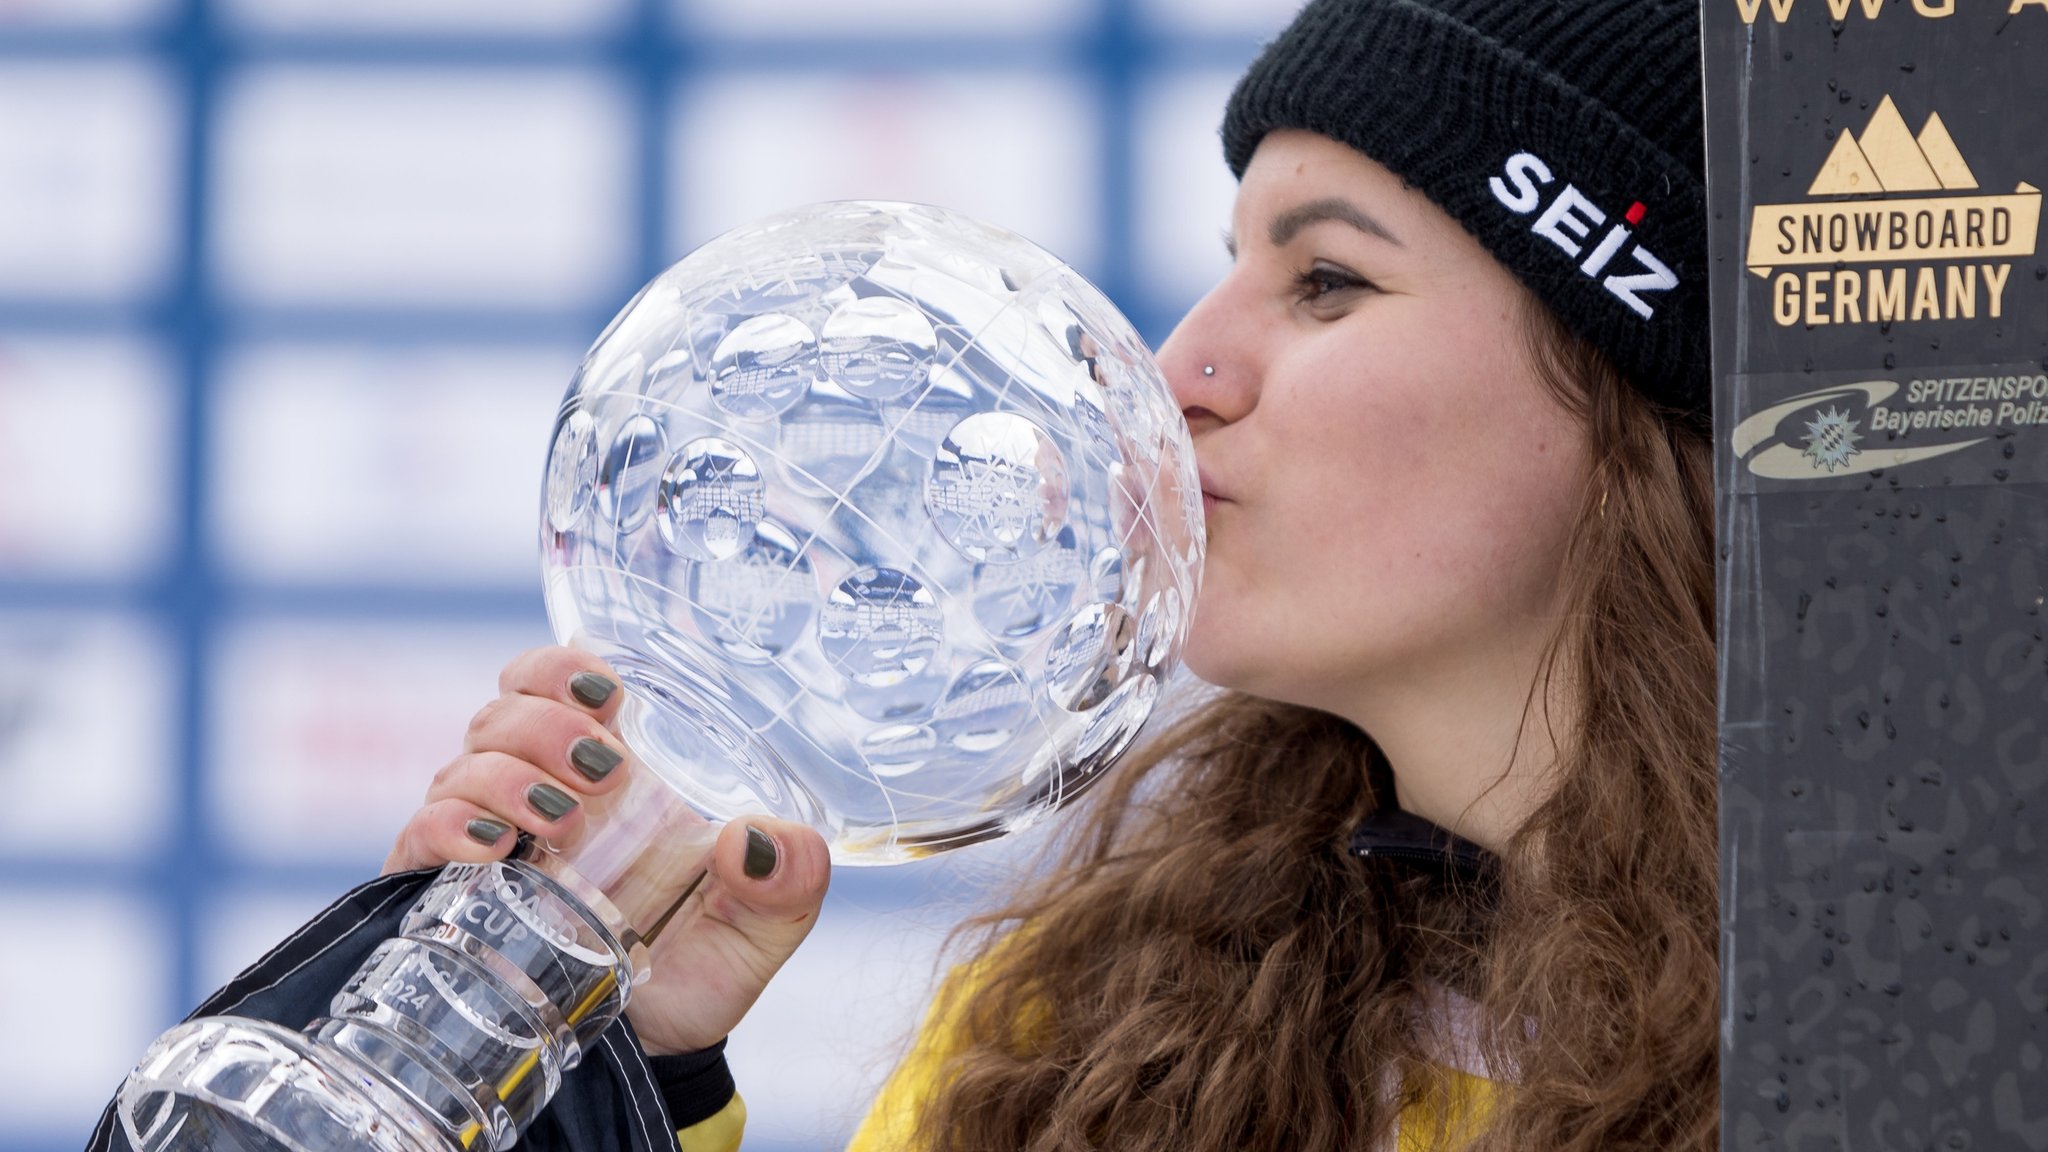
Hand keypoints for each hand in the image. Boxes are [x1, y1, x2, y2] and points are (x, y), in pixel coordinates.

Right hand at [385, 645, 831, 1055]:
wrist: (647, 1060)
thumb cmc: (698, 971)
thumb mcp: (761, 926)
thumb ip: (789, 881)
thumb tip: (763, 838)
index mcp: (615, 774)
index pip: (559, 683)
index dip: (564, 668)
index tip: (604, 692)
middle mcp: (540, 791)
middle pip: (506, 711)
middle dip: (545, 724)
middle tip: (599, 771)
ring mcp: (491, 839)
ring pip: (464, 764)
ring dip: (506, 776)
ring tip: (557, 819)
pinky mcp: (445, 893)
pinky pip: (421, 836)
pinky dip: (449, 828)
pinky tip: (491, 847)